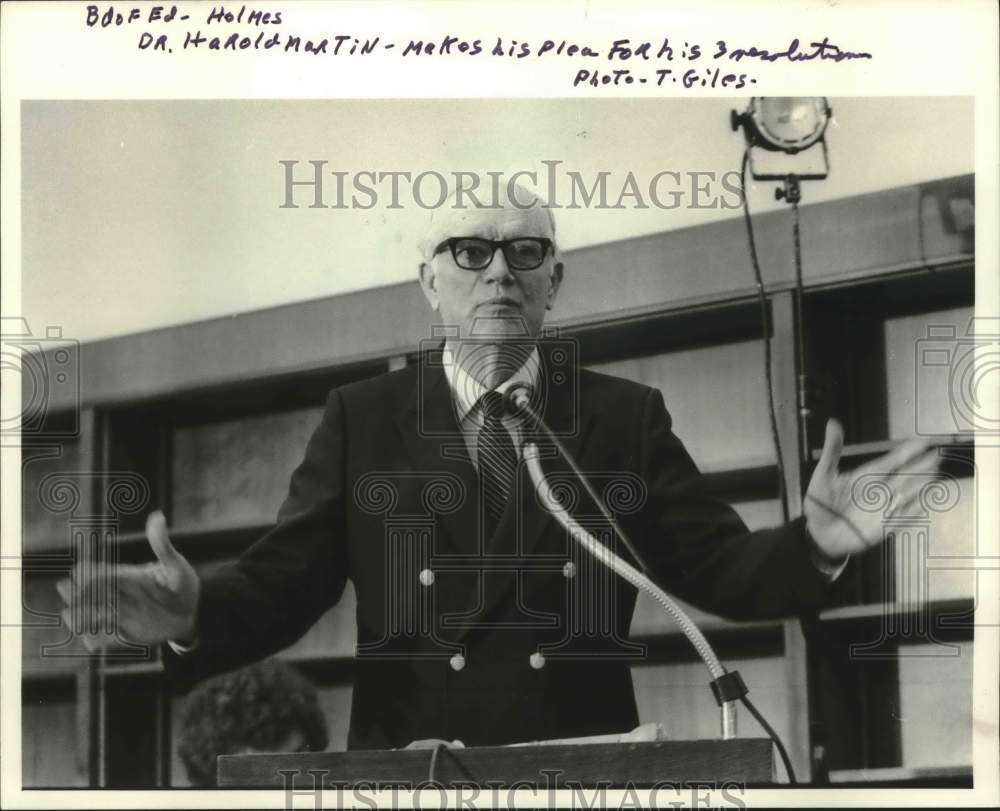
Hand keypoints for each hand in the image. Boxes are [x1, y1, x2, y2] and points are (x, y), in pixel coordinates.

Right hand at [56, 511, 199, 650]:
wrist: (194, 613)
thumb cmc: (184, 586)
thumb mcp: (175, 566)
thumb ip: (162, 546)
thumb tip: (158, 517)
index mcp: (126, 577)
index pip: (97, 573)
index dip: (85, 574)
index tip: (81, 574)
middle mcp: (118, 596)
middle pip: (85, 595)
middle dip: (73, 593)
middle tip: (69, 593)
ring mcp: (119, 616)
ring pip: (87, 618)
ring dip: (80, 618)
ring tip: (77, 619)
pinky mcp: (124, 635)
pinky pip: (101, 641)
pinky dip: (94, 640)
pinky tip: (93, 640)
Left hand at [804, 420, 940, 559]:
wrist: (819, 534)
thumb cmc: (821, 505)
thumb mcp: (823, 476)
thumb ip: (832, 451)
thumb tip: (833, 423)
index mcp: (866, 476)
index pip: (891, 461)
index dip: (907, 451)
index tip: (922, 441)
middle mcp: (879, 490)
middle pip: (904, 475)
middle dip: (920, 465)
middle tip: (936, 454)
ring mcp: (884, 508)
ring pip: (908, 493)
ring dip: (921, 484)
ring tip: (936, 472)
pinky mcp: (886, 526)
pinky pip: (905, 517)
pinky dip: (916, 509)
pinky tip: (928, 501)